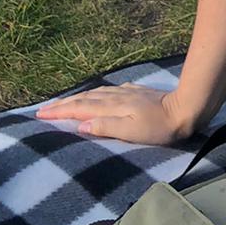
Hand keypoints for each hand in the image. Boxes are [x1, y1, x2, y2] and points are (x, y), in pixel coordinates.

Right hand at [35, 83, 194, 144]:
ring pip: (95, 93)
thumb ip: (106, 127)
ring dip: (77, 98)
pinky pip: (107, 92)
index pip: (79, 109)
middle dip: (63, 104)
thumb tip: (80, 124)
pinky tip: (96, 95)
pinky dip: (94, 94)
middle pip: (84, 99)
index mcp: (112, 107)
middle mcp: (116, 97)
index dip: (60, 111)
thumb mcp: (131, 132)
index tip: (40, 114)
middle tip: (43, 109)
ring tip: (63, 102)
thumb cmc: (160, 127)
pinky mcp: (135, 92)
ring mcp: (126, 93)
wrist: (185, 109)